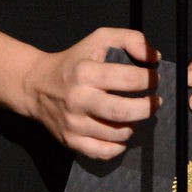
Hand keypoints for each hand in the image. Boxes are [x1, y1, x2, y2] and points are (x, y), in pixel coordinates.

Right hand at [23, 27, 159, 159]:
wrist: (36, 86)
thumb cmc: (74, 61)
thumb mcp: (99, 39)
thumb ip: (130, 39)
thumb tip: (153, 57)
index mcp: (85, 72)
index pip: (128, 79)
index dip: (149, 80)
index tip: (155, 79)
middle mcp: (78, 99)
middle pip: (123, 111)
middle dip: (147, 108)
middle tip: (155, 102)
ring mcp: (73, 123)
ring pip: (116, 134)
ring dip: (134, 125)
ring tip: (135, 114)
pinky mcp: (70, 141)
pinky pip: (103, 152)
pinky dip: (118, 145)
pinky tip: (121, 131)